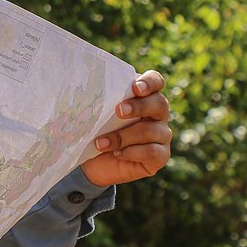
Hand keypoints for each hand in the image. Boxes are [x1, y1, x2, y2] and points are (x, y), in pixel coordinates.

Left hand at [82, 70, 171, 187]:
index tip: (135, 88)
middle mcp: (157, 114)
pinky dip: (132, 152)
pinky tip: (117, 153)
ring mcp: (162, 135)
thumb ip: (99, 101)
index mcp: (144, 96)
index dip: (149, 82)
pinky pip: (152, 152)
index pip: (156, 81)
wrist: (96, 164)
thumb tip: (84, 89)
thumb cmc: (97, 131)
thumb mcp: (96, 115)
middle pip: (159, 104)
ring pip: (151, 131)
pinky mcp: (161, 156)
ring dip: (123, 136)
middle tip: (118, 111)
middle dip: (138, 106)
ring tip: (100, 143)